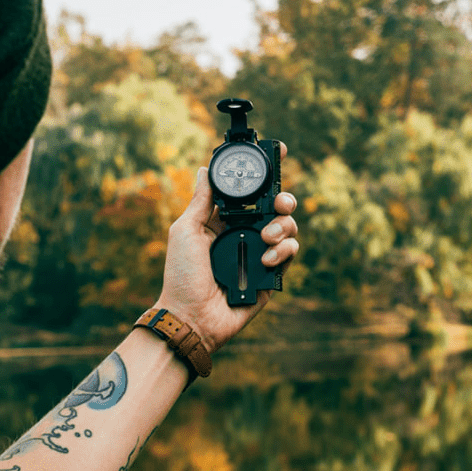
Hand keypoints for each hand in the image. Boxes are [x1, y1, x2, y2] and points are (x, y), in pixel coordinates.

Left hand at [154, 144, 298, 353]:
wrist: (192, 317)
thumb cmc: (181, 276)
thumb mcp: (186, 230)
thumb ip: (201, 201)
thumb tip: (204, 169)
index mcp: (224, 221)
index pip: (250, 192)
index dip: (265, 173)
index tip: (280, 153)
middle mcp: (245, 234)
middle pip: (276, 206)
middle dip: (283, 199)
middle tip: (278, 203)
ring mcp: (260, 254)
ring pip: (288, 227)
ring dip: (282, 226)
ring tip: (266, 237)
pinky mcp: (271, 276)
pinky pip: (289, 253)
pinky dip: (282, 251)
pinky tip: (265, 260)